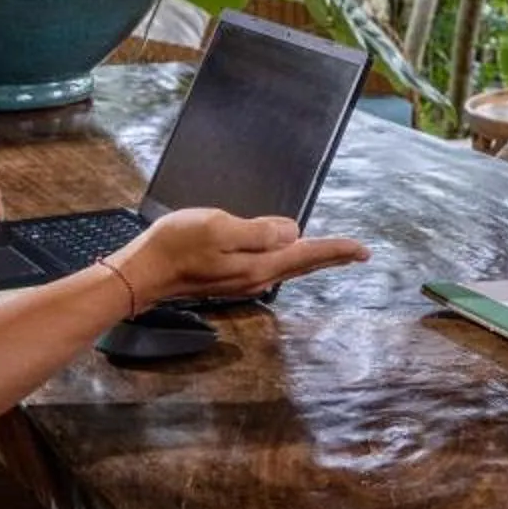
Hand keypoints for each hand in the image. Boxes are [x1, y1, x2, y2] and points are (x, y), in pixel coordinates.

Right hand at [117, 208, 369, 303]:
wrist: (144, 272)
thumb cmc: (177, 245)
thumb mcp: (221, 228)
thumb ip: (260, 231)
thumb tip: (294, 232)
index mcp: (259, 265)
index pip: (308, 254)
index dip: (337, 250)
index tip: (363, 249)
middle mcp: (256, 278)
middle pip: (303, 264)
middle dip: (331, 256)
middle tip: (358, 252)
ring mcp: (243, 280)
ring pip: (288, 266)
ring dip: (310, 257)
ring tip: (331, 251)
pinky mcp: (230, 277)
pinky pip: (270, 266)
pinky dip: (288, 259)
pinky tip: (288, 252)